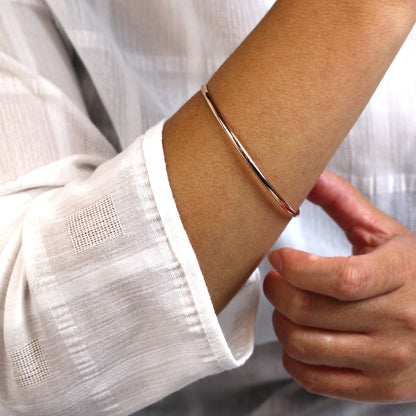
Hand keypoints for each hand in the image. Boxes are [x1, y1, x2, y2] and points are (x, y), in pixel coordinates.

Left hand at [264, 170, 415, 401]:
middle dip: (277, 293)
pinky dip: (293, 358)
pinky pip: (315, 380)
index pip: (341, 279)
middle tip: (275, 281)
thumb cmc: (411, 274)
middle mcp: (400, 321)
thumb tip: (309, 173)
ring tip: (286, 308)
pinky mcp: (380, 387)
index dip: (298, 269)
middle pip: (310, 311)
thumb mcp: (384, 234)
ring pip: (305, 346)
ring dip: (281, 324)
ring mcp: (391, 360)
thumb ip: (344, 201)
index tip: (278, 258)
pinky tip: (299, 337)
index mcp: (401, 274)